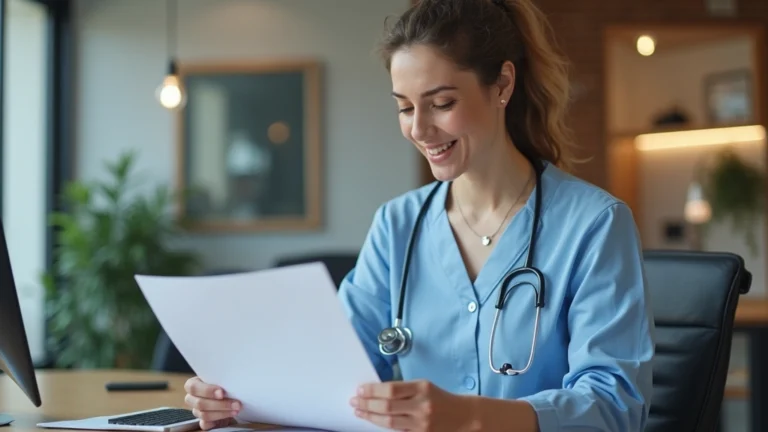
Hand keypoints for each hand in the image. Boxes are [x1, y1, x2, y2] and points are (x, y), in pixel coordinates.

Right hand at [183, 376, 241, 429]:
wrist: (229, 396)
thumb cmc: (223, 385)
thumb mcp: (221, 379)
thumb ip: (221, 380)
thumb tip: (231, 382)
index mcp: (193, 384)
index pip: (193, 387)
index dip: (207, 390)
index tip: (221, 393)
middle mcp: (192, 398)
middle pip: (199, 403)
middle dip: (220, 404)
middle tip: (236, 403)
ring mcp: (196, 411)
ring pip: (204, 415)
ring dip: (223, 412)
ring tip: (236, 409)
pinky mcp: (203, 422)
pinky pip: (206, 424)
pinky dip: (219, 420)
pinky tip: (230, 416)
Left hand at [350, 379, 477, 430]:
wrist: (464, 417)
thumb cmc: (440, 398)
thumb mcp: (424, 387)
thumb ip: (403, 390)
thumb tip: (376, 392)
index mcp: (422, 388)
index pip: (391, 389)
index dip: (372, 390)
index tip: (360, 390)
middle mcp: (422, 406)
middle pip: (387, 406)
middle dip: (367, 404)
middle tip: (354, 401)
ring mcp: (422, 423)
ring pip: (390, 422)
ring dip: (371, 417)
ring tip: (359, 412)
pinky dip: (383, 427)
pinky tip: (374, 422)